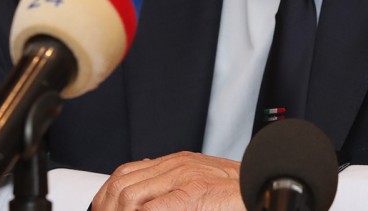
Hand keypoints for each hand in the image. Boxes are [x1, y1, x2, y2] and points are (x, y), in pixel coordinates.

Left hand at [91, 151, 243, 210]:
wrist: (264, 185)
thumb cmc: (237, 190)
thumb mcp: (201, 178)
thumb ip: (175, 182)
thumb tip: (148, 184)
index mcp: (177, 162)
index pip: (126, 173)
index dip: (108, 196)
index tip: (103, 209)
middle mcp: (176, 166)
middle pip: (122, 182)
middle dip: (107, 206)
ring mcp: (183, 178)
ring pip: (130, 195)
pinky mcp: (191, 194)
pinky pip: (151, 207)